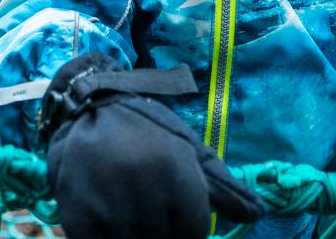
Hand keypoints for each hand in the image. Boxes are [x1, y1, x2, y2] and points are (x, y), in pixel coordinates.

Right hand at [41, 53, 264, 238]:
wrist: (89, 110)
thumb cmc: (148, 132)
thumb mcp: (189, 151)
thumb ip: (223, 187)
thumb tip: (257, 215)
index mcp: (177, 175)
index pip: (193, 235)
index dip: (186, 233)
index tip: (174, 220)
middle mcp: (145, 191)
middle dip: (160, 234)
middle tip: (150, 215)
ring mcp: (110, 207)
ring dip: (134, 237)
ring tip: (130, 215)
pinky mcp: (78, 216)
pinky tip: (109, 225)